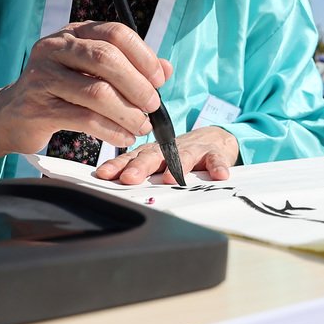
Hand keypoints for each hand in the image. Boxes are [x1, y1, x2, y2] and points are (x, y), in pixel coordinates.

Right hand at [0, 21, 172, 178]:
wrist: (11, 115)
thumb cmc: (60, 91)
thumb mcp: (92, 72)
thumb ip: (129, 68)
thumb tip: (166, 69)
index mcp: (74, 33)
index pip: (116, 33)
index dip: (143, 56)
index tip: (159, 80)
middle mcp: (56, 48)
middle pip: (106, 59)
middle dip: (137, 85)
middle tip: (153, 106)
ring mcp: (42, 76)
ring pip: (96, 92)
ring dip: (127, 113)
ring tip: (141, 126)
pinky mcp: (37, 107)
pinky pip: (83, 118)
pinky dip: (110, 130)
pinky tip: (122, 137)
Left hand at [96, 126, 238, 185]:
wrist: (214, 139)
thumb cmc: (180, 154)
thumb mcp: (157, 162)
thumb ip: (138, 171)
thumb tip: (108, 184)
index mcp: (152, 153)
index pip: (131, 158)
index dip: (117, 166)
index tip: (104, 175)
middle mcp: (169, 148)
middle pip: (153, 156)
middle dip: (140, 167)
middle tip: (130, 178)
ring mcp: (192, 149)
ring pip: (183, 156)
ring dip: (176, 166)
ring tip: (170, 179)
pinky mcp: (214, 152)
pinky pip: (215, 159)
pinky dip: (217, 166)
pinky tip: (218, 175)